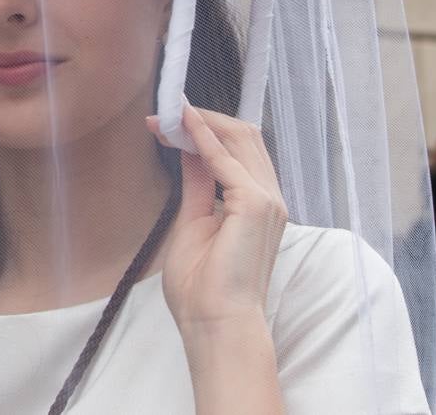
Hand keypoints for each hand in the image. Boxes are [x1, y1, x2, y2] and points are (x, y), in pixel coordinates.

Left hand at [147, 102, 287, 334]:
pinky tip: (183, 126)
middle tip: (165, 113)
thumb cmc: (203, 286)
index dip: (205, 130)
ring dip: (202, 123)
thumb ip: (198, 183)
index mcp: (258, 203)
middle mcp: (269, 197)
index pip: (239, 150)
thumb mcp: (194, 220)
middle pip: (244, 136)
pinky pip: (228, 160)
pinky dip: (204, 138)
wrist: (214, 322)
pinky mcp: (255, 205)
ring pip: (240, 139)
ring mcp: (267, 200)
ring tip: (168, 115)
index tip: (169, 122)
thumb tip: (189, 151)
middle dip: (203, 119)